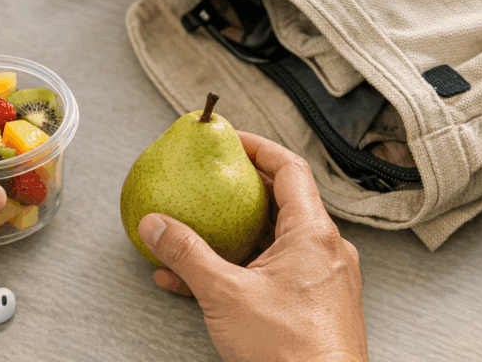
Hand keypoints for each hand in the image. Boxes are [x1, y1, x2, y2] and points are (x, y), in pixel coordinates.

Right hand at [137, 131, 367, 361]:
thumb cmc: (290, 349)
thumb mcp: (225, 294)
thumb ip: (187, 255)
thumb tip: (156, 225)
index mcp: (313, 234)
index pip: (290, 168)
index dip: (258, 148)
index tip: (231, 140)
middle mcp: (324, 251)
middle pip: (282, 202)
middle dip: (240, 192)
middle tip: (210, 182)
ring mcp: (320, 279)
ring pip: (273, 242)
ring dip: (232, 237)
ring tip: (194, 235)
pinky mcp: (312, 305)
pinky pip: (272, 274)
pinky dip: (238, 270)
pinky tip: (196, 281)